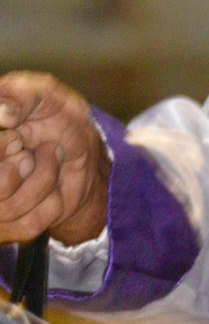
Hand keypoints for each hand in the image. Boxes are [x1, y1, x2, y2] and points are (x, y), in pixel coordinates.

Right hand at [0, 73, 107, 246]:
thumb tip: (3, 112)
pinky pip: (28, 225)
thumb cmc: (58, 120)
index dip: (4, 148)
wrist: (85, 154)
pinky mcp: (8, 229)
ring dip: (42, 179)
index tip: (16, 138)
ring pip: (7, 208)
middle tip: (31, 150)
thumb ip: (21, 93)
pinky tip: (52, 187)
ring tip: (48, 161)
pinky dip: (52, 204)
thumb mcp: (46, 95)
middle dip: (21, 165)